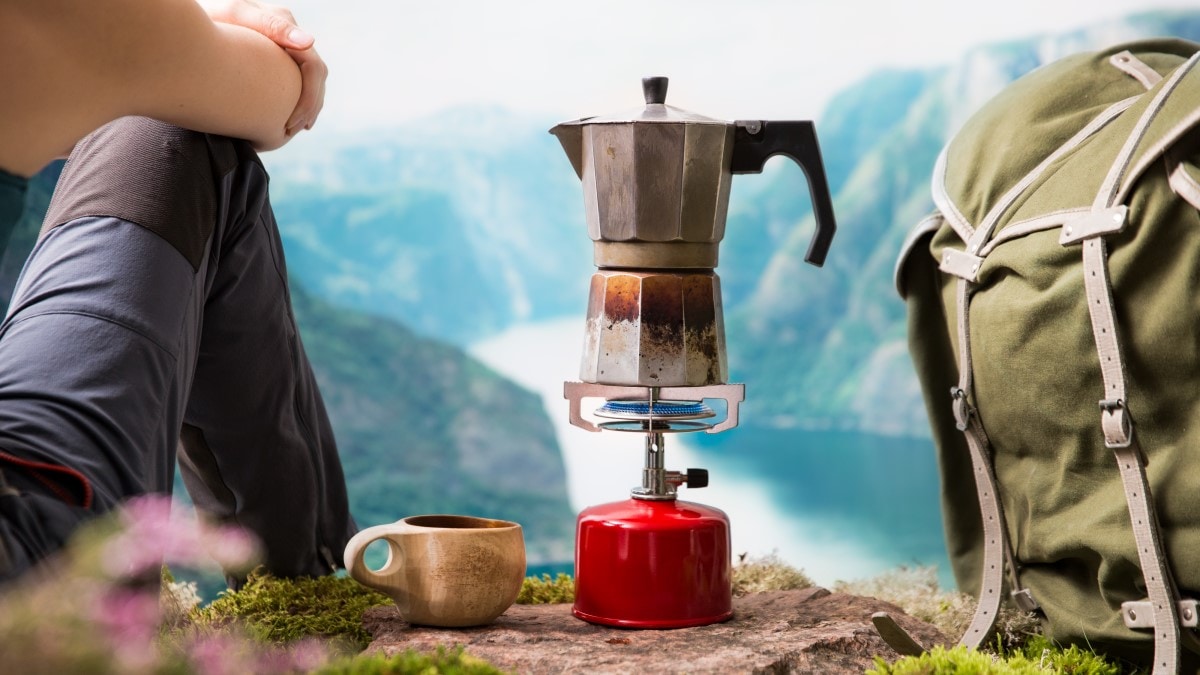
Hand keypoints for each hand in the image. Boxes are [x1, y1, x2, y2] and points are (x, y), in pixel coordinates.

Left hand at [198, 0, 326, 135]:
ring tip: (291, 129)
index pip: (314, 68)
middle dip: (309, 107)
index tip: (289, 124)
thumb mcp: (235, 16)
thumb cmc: (209, 15)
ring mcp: (285, 46)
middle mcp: (291, 35)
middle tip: (290, 131)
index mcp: (287, 25)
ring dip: (307, 107)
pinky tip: (284, 119)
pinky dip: (296, 101)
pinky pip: (296, 81)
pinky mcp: (275, 56)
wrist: (189, 20)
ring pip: (311, 81)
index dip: (308, 99)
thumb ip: (273, 26)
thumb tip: (310, 41)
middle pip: (316, 77)